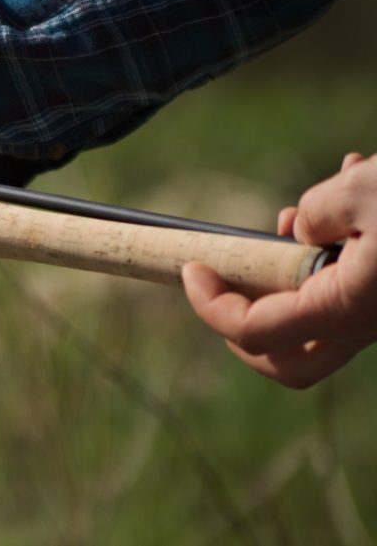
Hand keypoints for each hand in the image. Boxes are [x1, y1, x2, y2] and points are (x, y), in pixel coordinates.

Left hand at [182, 153, 376, 388]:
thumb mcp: (367, 187)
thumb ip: (318, 209)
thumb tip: (300, 228)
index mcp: (349, 308)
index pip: (255, 331)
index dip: (209, 305)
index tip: (189, 268)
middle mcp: (366, 323)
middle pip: (285, 361)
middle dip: (242, 329)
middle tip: (220, 284)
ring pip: (316, 325)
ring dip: (286, 278)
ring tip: (294, 217)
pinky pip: (348, 285)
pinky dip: (329, 252)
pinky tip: (347, 186)